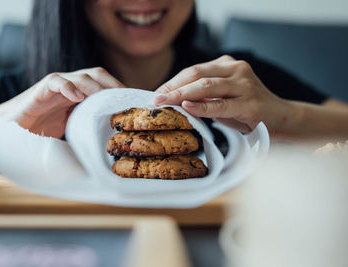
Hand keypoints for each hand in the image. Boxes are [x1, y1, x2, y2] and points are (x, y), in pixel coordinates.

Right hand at [0, 67, 123, 137]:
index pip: (104, 85)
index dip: (119, 90)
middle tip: (127, 99)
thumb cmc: (40, 131)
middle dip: (114, 84)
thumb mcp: (69, 131)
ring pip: (81, 76)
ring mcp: (56, 86)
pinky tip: (78, 98)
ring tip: (108, 99)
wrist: (8, 130)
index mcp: (79, 94)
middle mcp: (70, 87)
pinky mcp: (40, 90)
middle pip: (98, 75)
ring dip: (97, 87)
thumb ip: (86, 131)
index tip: (134, 102)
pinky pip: (56, 82)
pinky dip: (68, 87)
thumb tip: (107, 147)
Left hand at [154, 55, 289, 135]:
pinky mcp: (251, 104)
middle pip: (197, 75)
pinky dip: (202, 107)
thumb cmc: (246, 109)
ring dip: (182, 95)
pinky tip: (187, 107)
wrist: (280, 118)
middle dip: (173, 88)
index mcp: (227, 65)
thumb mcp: (223, 96)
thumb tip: (172, 100)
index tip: (157, 92)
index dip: (173, 81)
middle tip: (156, 99)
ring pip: (206, 86)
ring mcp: (245, 85)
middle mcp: (236, 70)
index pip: (194, 70)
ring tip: (165, 103)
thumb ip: (203, 95)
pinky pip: (220, 105)